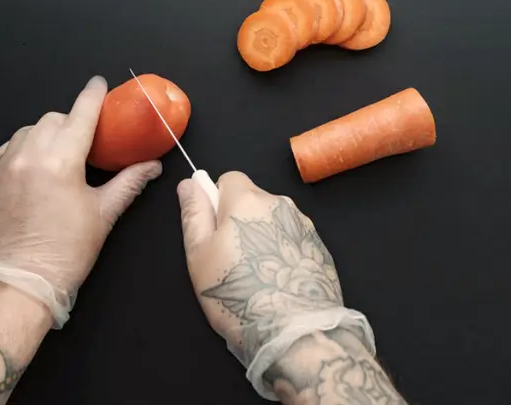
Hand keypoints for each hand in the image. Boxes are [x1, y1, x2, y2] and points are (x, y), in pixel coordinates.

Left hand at [0, 76, 161, 326]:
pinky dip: (26, 147)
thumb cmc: (64, 252)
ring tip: (62, 155)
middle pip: (54, 119)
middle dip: (73, 122)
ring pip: (30, 130)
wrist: (19, 282)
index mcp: (60, 160)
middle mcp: (28, 155)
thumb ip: (129, 182)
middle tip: (88, 140)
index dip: (93, 96)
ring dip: (48, 133)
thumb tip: (152, 166)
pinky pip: (10, 146)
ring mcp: (4, 164)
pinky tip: (38, 165)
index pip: (80, 115)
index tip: (99, 84)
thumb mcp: (104, 214)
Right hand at [177, 172, 373, 397]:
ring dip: (263, 236)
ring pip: (274, 220)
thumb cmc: (239, 294)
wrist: (296, 332)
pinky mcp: (320, 248)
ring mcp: (305, 226)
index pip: (229, 178)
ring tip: (257, 275)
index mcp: (247, 200)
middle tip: (231, 259)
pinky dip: (283, 252)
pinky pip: (293, 240)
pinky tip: (278, 282)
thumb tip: (189, 184)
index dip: (217, 201)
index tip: (214, 231)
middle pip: (253, 199)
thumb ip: (193, 213)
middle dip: (240, 220)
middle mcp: (280, 204)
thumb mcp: (199, 255)